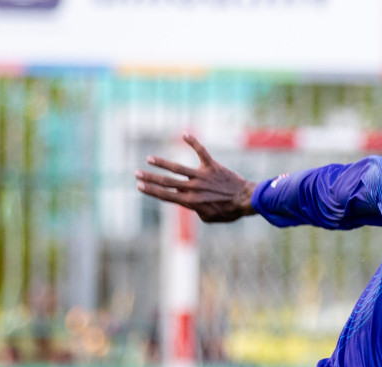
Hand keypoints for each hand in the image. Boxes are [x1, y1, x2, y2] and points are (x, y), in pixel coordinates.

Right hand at [135, 133, 255, 222]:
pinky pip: (201, 152)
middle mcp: (193, 188)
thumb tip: (185, 199)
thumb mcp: (208, 217)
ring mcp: (202, 176)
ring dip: (161, 163)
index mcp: (191, 202)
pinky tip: (184, 133)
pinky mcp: (212, 166)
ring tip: (149, 159)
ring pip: (177, 168)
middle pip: (167, 182)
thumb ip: (194, 209)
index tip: (139, 186)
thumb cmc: (228, 212)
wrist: (246, 200)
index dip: (151, 190)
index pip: (166, 195)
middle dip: (150, 178)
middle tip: (136, 173)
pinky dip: (192, 142)